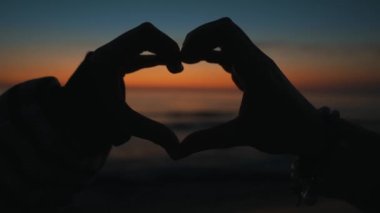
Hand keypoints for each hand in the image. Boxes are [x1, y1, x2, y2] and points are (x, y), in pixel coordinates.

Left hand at [63, 23, 182, 157]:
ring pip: (141, 43)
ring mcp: (109, 56)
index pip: (145, 34)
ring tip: (175, 69)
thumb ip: (152, 134)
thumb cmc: (88, 124)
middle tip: (178, 68)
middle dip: (166, 48)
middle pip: (145, 35)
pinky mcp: (111, 64)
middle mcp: (108, 52)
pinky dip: (153, 58)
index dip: (167, 46)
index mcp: (109, 59)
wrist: (62, 124)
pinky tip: (167, 65)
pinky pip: (136, 54)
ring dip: (160, 53)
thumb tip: (177, 150)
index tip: (178, 67)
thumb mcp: (123, 125)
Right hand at [180, 18, 326, 156]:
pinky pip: (231, 51)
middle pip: (224, 29)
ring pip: (228, 38)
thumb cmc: (283, 132)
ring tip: (187, 61)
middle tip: (182, 59)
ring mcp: (257, 63)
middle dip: (199, 38)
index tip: (184, 59)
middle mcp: (256, 60)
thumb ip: (208, 140)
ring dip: (206, 44)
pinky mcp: (256, 70)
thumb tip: (178, 152)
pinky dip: (213, 52)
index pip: (225, 31)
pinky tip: (201, 64)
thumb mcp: (242, 136)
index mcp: (254, 69)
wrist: (312, 132)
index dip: (198, 37)